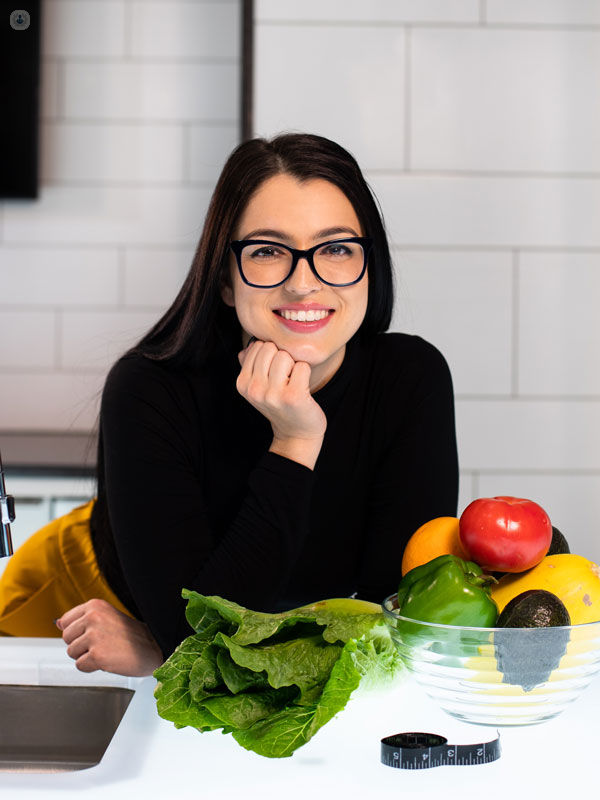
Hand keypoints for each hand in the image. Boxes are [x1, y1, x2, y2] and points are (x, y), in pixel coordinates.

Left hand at [56, 598, 163, 676]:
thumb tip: (58, 622)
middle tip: (101, 644)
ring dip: (86, 656)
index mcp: (95, 605)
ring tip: (106, 651)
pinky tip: (107, 660)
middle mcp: (93, 617)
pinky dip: (92, 667)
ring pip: (71, 652)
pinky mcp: (97, 655)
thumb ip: (82, 619)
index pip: (66, 620)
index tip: (92, 634)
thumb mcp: (107, 618)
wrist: (154, 647)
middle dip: (80, 645)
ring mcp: (94, 636)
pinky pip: (80, 666)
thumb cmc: (133, 635)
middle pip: (66, 637)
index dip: (77, 632)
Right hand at [237, 339, 326, 468]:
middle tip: (284, 378)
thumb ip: (251, 364)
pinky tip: (302, 388)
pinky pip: (302, 366)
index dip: (270, 355)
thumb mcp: (259, 386)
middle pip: (270, 347)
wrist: (296, 434)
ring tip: (292, 382)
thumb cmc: (280, 405)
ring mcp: (272, 394)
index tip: (273, 373)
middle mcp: (254, 389)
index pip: (256, 346)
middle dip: (281, 358)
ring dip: (293, 365)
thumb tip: (249, 346)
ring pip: (285, 355)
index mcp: (242, 383)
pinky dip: (306, 373)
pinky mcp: (293, 396)